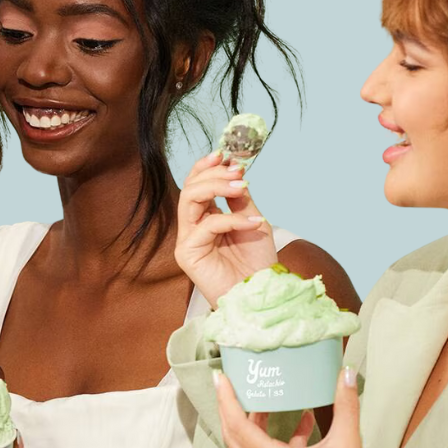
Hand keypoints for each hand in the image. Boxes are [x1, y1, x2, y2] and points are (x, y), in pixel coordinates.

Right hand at [175, 150, 277, 307]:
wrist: (260, 292)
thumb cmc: (256, 263)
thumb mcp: (254, 221)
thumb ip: (240, 198)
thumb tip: (233, 170)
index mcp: (206, 218)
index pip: (196, 185)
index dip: (207, 167)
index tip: (227, 155)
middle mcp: (193, 228)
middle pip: (190, 188)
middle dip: (213, 174)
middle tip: (237, 171)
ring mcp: (187, 240)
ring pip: (189, 199)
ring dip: (216, 186)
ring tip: (242, 186)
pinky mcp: (187, 254)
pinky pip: (206, 225)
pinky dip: (231, 219)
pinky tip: (253, 224)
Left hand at [215, 366, 362, 447]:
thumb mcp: (347, 443)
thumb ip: (345, 406)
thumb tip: (346, 372)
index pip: (238, 426)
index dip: (228, 400)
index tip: (221, 378)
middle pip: (235, 436)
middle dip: (231, 408)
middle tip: (231, 384)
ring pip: (249, 447)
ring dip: (254, 422)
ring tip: (266, 398)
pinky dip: (277, 438)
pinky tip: (303, 422)